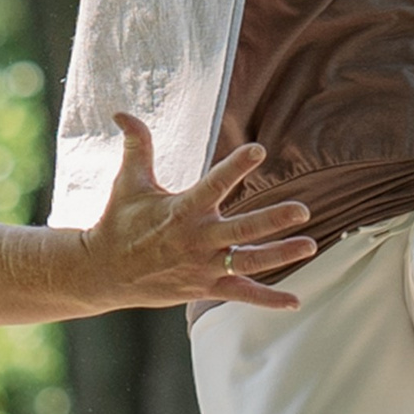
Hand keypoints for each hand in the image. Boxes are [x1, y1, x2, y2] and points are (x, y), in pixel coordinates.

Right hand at [82, 114, 316, 311]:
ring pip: (249, 263)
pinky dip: (269, 300)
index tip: (258, 150)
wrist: (103, 273)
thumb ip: (136, 146)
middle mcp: (196, 240)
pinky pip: (242, 295)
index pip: (214, 184)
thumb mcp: (128, 182)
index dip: (236, 166)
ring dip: (280, 255)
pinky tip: (296, 301)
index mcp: (182, 210)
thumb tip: (122, 112)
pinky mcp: (205, 288)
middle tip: (302, 210)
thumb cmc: (119, 223)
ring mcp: (203, 267)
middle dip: (273, 220)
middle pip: (241, 231)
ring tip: (310, 245)